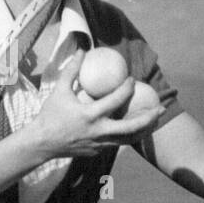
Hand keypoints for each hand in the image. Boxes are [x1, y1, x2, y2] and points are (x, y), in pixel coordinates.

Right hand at [29, 56, 163, 157]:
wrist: (41, 143)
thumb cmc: (50, 115)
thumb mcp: (59, 90)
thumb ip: (72, 70)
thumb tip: (82, 50)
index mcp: (90, 115)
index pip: (116, 100)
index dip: (127, 88)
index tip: (132, 80)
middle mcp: (98, 132)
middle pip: (132, 127)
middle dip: (149, 118)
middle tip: (161, 108)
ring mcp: (100, 144)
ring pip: (129, 139)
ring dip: (145, 129)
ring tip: (156, 120)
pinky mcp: (99, 152)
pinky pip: (118, 143)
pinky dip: (130, 135)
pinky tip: (138, 127)